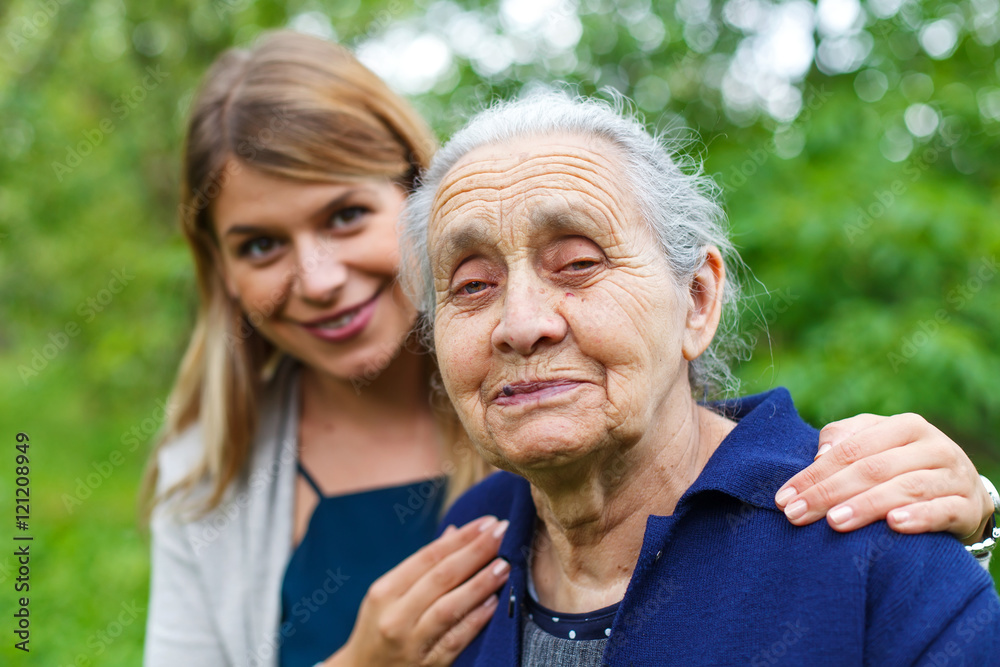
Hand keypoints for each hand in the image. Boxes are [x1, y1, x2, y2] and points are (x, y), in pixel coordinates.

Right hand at [327, 515, 509, 666]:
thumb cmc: (380, 627)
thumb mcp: (390, 594)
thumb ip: (422, 566)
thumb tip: (455, 532)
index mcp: (384, 591)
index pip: (429, 557)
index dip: (461, 538)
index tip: (488, 522)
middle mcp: (395, 616)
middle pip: (442, 577)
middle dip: (476, 552)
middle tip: (503, 533)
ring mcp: (410, 643)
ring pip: (450, 608)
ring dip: (480, 584)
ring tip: (504, 566)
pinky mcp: (427, 666)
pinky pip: (455, 640)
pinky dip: (475, 620)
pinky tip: (495, 603)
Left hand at [774, 413, 992, 543]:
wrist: (962, 492)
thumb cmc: (903, 466)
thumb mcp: (875, 445)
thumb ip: (844, 441)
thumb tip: (819, 455)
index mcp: (905, 426)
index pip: (850, 449)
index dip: (814, 474)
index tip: (784, 497)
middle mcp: (932, 447)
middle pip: (872, 468)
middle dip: (828, 493)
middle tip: (796, 515)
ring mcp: (954, 476)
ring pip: (906, 488)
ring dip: (866, 506)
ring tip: (834, 522)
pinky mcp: (968, 505)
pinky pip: (943, 510)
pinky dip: (918, 517)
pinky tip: (893, 526)